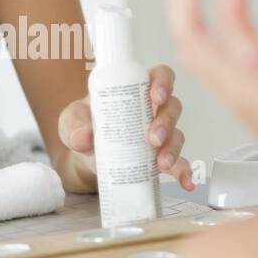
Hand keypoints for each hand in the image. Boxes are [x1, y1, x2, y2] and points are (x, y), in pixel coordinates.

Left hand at [58, 64, 195, 190]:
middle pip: (172, 107)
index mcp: (135, 90)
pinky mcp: (159, 158)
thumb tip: (83, 137)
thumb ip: (73, 124)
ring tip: (161, 163)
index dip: (163, 82)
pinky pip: (178, 163)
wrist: (83, 156)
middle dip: (165, 121)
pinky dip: (183, 172)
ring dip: (172, 148)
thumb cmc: (82, 126)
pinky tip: (186, 181)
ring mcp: (159, 134)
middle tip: (152, 138)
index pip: (160, 76)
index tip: (156, 96)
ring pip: (176, 134)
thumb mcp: (71, 119)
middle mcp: (152, 110)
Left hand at [159, 0, 257, 198]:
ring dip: (189, 6)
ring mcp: (250, 99)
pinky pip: (220, 60)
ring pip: (202, 50)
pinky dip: (212, 27)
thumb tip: (245, 46)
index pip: (220, 31)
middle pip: (194, 38)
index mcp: (256, 92)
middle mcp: (245, 95)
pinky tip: (219, 14)